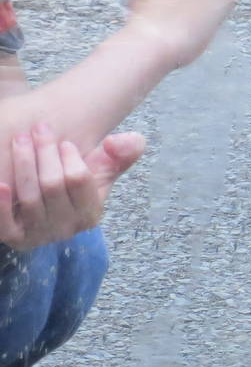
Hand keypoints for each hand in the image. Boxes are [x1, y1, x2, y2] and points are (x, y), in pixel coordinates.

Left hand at [0, 125, 144, 251]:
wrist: (37, 204)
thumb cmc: (68, 182)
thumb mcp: (99, 170)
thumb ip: (122, 155)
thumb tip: (122, 141)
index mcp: (89, 214)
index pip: (79, 181)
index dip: (70, 157)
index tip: (64, 142)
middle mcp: (66, 228)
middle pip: (53, 185)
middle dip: (45, 152)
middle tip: (38, 129)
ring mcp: (38, 235)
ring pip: (30, 197)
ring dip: (23, 164)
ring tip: (20, 139)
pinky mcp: (13, 237)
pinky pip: (6, 223)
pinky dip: (3, 203)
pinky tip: (1, 183)